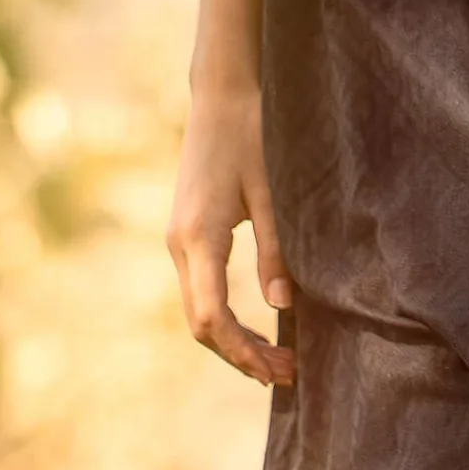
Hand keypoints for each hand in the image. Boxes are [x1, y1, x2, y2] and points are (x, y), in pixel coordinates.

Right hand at [166, 85, 295, 386]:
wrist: (222, 94)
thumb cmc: (253, 134)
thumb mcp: (273, 195)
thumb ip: (276, 252)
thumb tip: (282, 307)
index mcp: (199, 237)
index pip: (211, 317)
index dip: (243, 352)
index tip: (278, 371)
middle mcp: (179, 244)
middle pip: (202, 325)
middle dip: (242, 356)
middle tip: (289, 375)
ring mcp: (179, 242)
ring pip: (200, 313)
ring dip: (236, 343)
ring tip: (280, 363)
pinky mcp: (188, 237)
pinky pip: (203, 294)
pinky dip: (229, 321)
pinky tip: (260, 333)